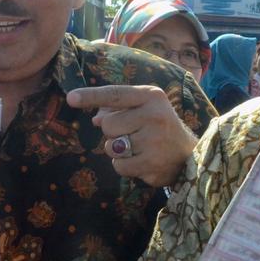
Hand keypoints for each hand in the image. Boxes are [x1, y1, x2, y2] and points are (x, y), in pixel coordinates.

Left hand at [67, 85, 197, 187]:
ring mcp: (155, 141)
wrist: (189, 154)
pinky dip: (124, 166)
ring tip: (138, 148)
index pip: (115, 94)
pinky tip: (141, 161)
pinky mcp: (152, 164)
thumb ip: (117, 109)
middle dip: (112, 132)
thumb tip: (95, 119)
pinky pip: (119, 166)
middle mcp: (155, 115)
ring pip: (111, 147)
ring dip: (118, 150)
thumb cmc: (159, 126)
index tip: (71, 98)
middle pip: (108, 125)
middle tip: (131, 134)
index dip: (91, 96)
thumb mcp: (143, 108)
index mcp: (151, 96)